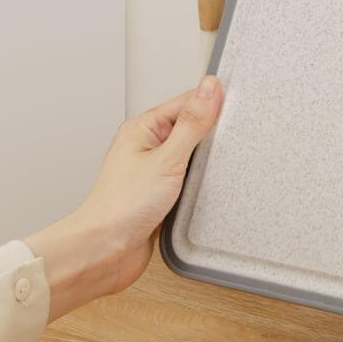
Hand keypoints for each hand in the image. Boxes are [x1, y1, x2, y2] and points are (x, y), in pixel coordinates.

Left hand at [25, 76, 222, 320]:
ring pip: (192, 154)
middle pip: (191, 126)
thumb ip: (192, 123)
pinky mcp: (162, 194)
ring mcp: (155, 170)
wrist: (104, 252)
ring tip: (225, 159)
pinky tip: (213, 184)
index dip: (212, 101)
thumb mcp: (167, 158)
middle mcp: (148, 146)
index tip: (238, 105)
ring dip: (208, 159)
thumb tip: (209, 88)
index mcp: (143, 128)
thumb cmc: (120, 207)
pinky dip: (202, 180)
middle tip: (236, 134)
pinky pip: (190, 178)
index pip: (186, 101)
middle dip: (213, 131)